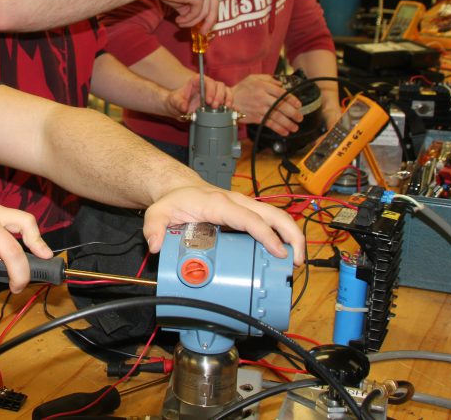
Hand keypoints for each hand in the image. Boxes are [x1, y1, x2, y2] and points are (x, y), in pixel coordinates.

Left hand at [142, 185, 304, 264]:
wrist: (180, 189)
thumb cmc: (175, 200)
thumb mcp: (159, 212)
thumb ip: (154, 227)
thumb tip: (156, 246)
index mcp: (220, 203)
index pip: (249, 218)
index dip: (266, 234)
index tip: (278, 251)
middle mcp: (238, 203)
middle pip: (273, 214)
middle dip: (291, 234)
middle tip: (296, 260)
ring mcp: (245, 208)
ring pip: (277, 217)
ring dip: (292, 236)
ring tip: (295, 261)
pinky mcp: (247, 216)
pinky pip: (270, 224)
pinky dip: (282, 237)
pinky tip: (283, 256)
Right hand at [154, 0, 217, 29]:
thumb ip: (193, 6)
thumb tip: (197, 20)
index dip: (210, 14)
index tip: (205, 24)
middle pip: (214, 7)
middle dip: (208, 22)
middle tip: (201, 32)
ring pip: (204, 12)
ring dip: (192, 22)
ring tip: (180, 23)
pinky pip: (197, 13)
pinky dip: (187, 20)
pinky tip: (178, 20)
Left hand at [167, 75, 230, 118]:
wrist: (178, 108)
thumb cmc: (176, 101)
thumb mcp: (174, 101)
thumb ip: (178, 102)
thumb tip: (184, 107)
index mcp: (197, 81)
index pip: (207, 81)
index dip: (210, 89)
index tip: (208, 101)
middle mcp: (208, 85)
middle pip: (219, 85)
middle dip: (219, 96)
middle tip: (215, 107)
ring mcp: (215, 92)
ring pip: (226, 91)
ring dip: (227, 99)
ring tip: (226, 108)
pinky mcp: (218, 100)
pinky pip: (228, 100)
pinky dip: (232, 105)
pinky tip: (234, 111)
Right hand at [230, 74, 301, 135]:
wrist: (229, 100)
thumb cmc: (242, 88)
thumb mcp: (253, 78)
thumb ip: (268, 79)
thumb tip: (281, 84)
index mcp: (263, 86)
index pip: (281, 93)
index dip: (291, 99)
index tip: (298, 104)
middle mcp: (262, 98)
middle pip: (281, 106)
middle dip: (293, 113)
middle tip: (300, 117)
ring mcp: (259, 109)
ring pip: (276, 117)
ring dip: (288, 123)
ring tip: (295, 127)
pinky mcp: (256, 118)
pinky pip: (269, 124)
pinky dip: (278, 129)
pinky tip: (285, 132)